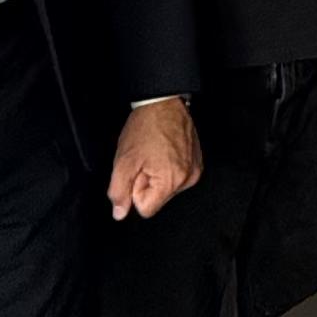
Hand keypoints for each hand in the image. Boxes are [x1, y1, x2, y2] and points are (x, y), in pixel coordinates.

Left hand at [109, 97, 201, 221]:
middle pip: (158, 199)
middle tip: (145, 159)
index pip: (146, 209)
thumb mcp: (123, 161)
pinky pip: (177, 176)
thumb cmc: (146, 127)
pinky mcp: (197, 162)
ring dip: (157, 174)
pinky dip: (168, 167)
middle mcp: (187, 179)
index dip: (135, 190)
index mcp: (170, 181)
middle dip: (147, 182)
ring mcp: (195, 170)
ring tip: (155, 153)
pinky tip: (164, 151)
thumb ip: (118, 191)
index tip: (137, 171)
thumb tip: (119, 213)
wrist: (164, 102)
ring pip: (166, 188)